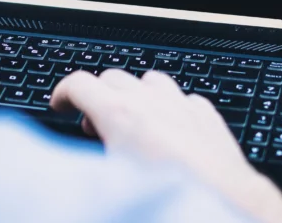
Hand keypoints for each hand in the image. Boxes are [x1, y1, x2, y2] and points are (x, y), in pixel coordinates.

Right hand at [51, 69, 281, 222]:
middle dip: (98, 96)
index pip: (79, 83)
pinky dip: (171, 107)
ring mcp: (180, 104)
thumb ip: (93, 157)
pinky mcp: (206, 115)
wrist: (220, 204)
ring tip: (133, 122)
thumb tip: (83, 156)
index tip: (61, 104)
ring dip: (136, 96)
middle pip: (112, 78)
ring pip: (150, 81)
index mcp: (119, 114)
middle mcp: (149, 101)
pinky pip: (182, 98)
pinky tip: (170, 129)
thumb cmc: (167, 196)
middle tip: (94, 125)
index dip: (64, 93)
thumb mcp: (110, 178)